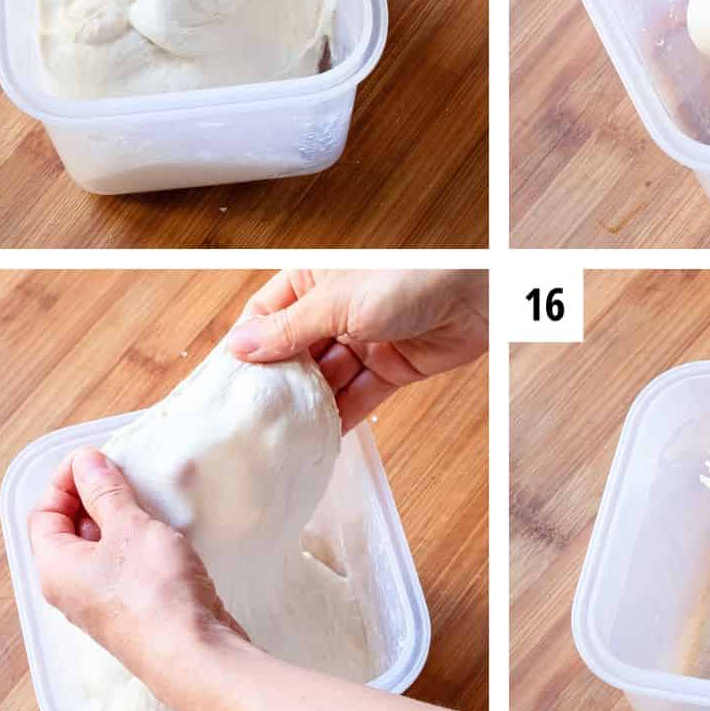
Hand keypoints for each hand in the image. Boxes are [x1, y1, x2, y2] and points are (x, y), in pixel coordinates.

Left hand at [28, 447, 245, 678]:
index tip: (98, 457)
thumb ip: (106, 492)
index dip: (66, 480)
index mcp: (54, 567)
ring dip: (118, 519)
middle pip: (67, 530)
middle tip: (125, 474)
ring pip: (97, 549)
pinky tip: (160, 533)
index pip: (43, 512)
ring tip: (145, 498)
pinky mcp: (129, 610)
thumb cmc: (153, 588)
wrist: (192, 651)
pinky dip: (134, 542)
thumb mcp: (129, 527)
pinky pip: (120, 566)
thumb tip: (86, 462)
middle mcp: (68, 587)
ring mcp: (99, 602)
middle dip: (93, 497)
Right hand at [227, 269, 487, 430]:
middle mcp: (337, 307)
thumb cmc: (411, 275)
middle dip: (279, 382)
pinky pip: (360, 394)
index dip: (249, 346)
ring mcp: (366, 337)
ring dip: (310, 404)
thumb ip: (289, 330)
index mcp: (316, 278)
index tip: (229, 381)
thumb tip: (240, 348)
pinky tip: (321, 436)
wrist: (480, 291)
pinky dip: (343, 415)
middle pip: (296, 351)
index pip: (268, 314)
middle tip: (254, 416)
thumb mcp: (337, 302)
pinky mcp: (393, 365)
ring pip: (327, 378)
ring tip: (284, 433)